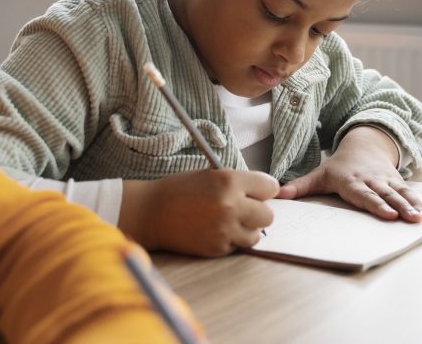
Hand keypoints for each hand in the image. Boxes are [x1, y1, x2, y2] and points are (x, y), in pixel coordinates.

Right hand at [119, 169, 278, 256]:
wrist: (151, 212)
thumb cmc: (181, 190)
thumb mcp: (211, 175)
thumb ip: (239, 183)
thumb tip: (266, 194)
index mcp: (230, 180)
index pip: (270, 187)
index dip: (264, 191)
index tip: (258, 193)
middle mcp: (231, 205)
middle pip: (268, 215)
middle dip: (258, 213)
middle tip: (243, 210)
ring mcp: (224, 229)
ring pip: (256, 235)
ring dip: (246, 230)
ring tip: (229, 223)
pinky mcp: (216, 247)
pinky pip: (237, 246)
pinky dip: (230, 241)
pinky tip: (214, 231)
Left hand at [276, 126, 421, 222]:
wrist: (363, 145)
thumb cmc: (339, 167)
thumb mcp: (319, 174)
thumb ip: (300, 187)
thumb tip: (278, 196)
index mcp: (351, 181)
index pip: (363, 195)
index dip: (374, 204)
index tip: (385, 215)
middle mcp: (371, 180)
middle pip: (385, 195)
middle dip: (397, 207)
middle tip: (407, 219)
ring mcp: (386, 180)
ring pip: (399, 194)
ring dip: (411, 206)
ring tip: (420, 219)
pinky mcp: (396, 182)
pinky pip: (408, 192)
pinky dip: (418, 203)